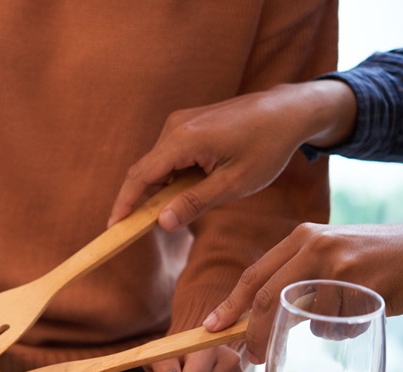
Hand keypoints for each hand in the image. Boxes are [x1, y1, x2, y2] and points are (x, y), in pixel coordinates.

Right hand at [107, 80, 356, 230]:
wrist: (290, 111)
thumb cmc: (267, 146)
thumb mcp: (234, 183)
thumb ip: (195, 202)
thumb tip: (162, 223)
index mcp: (184, 140)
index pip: (141, 176)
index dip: (124, 204)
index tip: (113, 227)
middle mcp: (175, 127)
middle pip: (144, 170)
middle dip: (140, 200)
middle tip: (137, 228)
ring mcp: (181, 122)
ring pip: (158, 164)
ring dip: (161, 188)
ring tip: (181, 207)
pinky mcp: (189, 123)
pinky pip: (169, 155)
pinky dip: (173, 176)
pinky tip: (192, 188)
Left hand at [203, 222, 402, 362]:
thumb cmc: (377, 259)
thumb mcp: (330, 254)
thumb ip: (297, 277)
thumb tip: (257, 318)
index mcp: (301, 238)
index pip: (254, 276)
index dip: (230, 306)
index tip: (211, 328)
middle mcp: (314, 246)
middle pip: (268, 300)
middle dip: (257, 334)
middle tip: (254, 356)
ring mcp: (338, 264)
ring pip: (306, 319)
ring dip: (322, 328)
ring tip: (349, 310)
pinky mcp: (362, 285)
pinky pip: (336, 327)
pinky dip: (345, 330)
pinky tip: (366, 309)